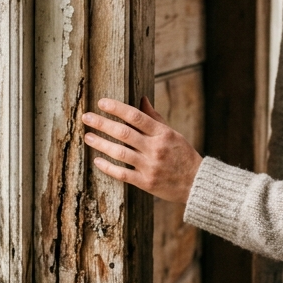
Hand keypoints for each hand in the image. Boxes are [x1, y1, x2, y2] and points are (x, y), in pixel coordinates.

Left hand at [82, 97, 202, 204]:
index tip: (101, 103)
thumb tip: (141, 99)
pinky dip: (108, 166)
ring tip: (88, 136)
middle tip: (86, 117)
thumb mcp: (172, 134)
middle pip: (124, 133)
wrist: (196, 183)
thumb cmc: (183, 155)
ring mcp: (150, 166)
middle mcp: (155, 148)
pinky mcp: (146, 182)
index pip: (136, 116)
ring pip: (120, 152)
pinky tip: (97, 160)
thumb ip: (155, 118)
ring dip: (101, 143)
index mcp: (163, 133)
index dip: (117, 108)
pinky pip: (122, 173)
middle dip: (102, 123)